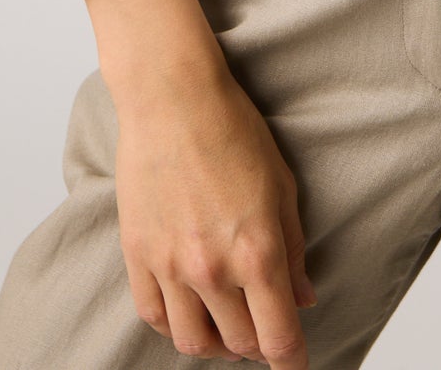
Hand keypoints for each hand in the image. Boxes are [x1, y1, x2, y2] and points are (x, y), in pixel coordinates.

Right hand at [111, 49, 314, 364]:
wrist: (173, 97)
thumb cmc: (232, 129)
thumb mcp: (282, 185)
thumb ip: (293, 248)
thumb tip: (302, 298)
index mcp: (257, 252)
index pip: (278, 337)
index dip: (291, 361)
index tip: (295, 364)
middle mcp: (213, 268)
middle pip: (240, 343)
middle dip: (259, 344)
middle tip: (265, 329)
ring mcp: (170, 266)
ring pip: (193, 341)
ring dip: (216, 344)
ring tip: (228, 326)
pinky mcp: (138, 255)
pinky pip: (154, 315)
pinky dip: (175, 323)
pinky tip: (190, 309)